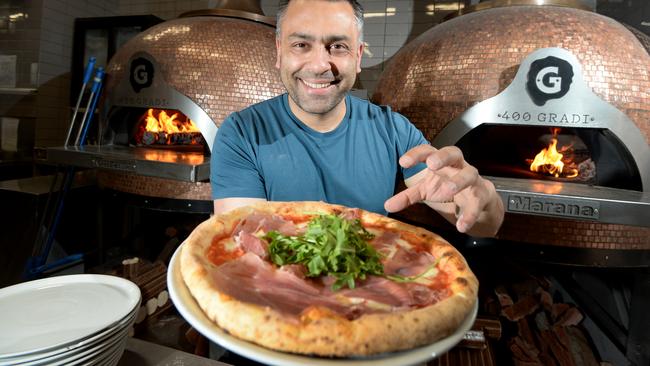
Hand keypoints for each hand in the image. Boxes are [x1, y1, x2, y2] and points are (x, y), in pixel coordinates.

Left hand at [384, 144, 501, 234]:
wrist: (476, 200)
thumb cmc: (446, 187)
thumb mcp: (425, 191)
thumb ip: (407, 197)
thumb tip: (386, 205)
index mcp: (440, 161)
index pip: (428, 150)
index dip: (416, 154)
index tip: (403, 162)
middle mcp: (457, 166)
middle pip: (453, 152)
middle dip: (442, 156)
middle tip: (431, 164)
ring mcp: (472, 179)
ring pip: (469, 174)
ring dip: (459, 181)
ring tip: (448, 191)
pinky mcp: (482, 194)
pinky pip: (478, 202)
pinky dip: (470, 214)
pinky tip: (461, 226)